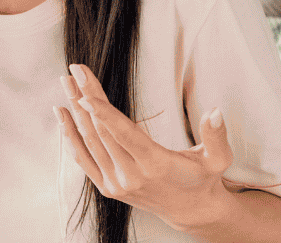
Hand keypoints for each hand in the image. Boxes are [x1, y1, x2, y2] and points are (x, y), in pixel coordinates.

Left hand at [57, 64, 234, 227]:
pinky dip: (70, 135)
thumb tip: (215, 112)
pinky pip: (83, 159)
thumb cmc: (203, 178)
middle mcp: (132, 176)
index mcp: (156, 165)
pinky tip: (62, 113)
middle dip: (85, 98)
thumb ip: (216, 136)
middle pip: (102, 132)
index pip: (124, 135)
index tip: (86, 92)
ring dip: (75, 111)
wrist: (189, 210)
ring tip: (66, 83)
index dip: (104, 113)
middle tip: (74, 71)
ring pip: (89, 142)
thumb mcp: (218, 159)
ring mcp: (117, 184)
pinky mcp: (107, 188)